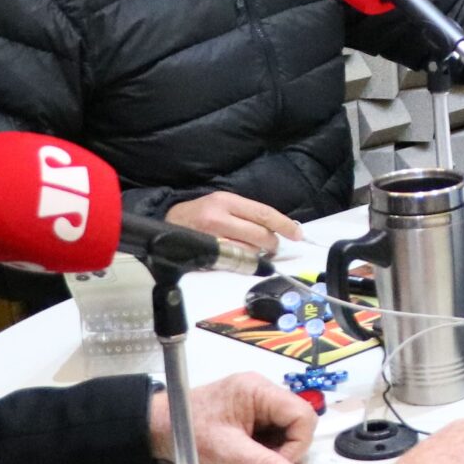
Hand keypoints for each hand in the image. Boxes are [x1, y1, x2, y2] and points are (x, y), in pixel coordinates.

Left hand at [153, 372, 314, 463]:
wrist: (159, 427)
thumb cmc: (188, 432)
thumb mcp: (229, 453)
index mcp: (259, 390)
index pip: (303, 415)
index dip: (297, 445)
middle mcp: (262, 390)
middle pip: (298, 421)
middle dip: (286, 448)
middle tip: (261, 462)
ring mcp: (256, 400)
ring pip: (287, 428)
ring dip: (276, 449)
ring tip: (249, 456)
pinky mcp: (250, 411)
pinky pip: (273, 431)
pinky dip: (266, 447)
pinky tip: (247, 452)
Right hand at [168, 192, 303, 253]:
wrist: (166, 224)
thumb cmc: (199, 215)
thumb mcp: (222, 205)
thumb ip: (246, 214)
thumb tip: (277, 228)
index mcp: (226, 201)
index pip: (264, 213)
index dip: (284, 224)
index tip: (297, 234)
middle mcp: (219, 217)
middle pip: (260, 235)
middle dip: (271, 244)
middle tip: (271, 246)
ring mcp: (211, 238)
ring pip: (249, 252)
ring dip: (256, 255)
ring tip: (250, 250)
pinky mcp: (205, 255)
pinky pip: (234, 262)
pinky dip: (243, 262)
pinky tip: (238, 258)